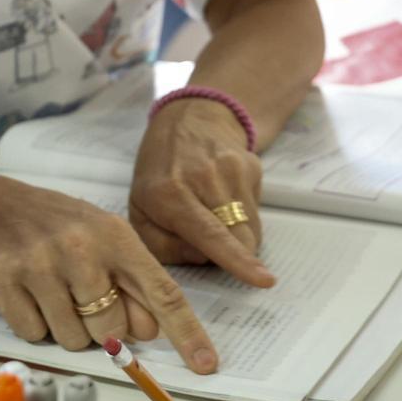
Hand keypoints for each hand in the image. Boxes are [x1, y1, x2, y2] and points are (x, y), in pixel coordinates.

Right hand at [0, 172, 221, 373]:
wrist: (4, 208)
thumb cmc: (68, 231)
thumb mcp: (110, 244)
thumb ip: (137, 286)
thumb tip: (148, 332)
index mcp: (116, 237)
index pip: (161, 293)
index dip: (186, 333)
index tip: (206, 365)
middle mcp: (79, 247)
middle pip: (111, 330)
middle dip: (104, 328)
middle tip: (86, 300)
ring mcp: (39, 263)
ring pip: (72, 339)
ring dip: (69, 329)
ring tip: (58, 294)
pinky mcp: (4, 280)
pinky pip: (34, 335)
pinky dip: (36, 326)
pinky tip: (33, 295)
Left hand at [130, 98, 275, 287]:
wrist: (187, 121)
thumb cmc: (158, 172)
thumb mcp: (139, 210)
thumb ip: (163, 246)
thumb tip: (203, 257)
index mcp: (169, 194)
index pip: (209, 234)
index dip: (236, 259)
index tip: (262, 280)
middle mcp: (203, 179)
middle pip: (240, 237)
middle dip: (235, 255)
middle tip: (210, 241)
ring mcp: (232, 169)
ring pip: (252, 228)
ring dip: (237, 235)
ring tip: (212, 212)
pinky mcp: (251, 166)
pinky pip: (256, 211)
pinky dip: (242, 215)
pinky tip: (222, 196)